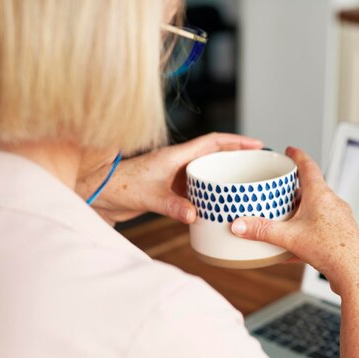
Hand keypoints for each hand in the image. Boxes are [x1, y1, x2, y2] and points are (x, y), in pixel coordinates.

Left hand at [76, 133, 262, 224]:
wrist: (98, 194)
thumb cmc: (119, 187)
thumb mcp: (149, 197)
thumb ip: (173, 206)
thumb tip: (195, 215)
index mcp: (176, 156)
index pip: (213, 142)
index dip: (236, 141)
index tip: (257, 144)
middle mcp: (178, 162)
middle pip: (215, 154)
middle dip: (238, 156)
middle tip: (259, 164)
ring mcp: (175, 175)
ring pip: (208, 170)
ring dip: (226, 174)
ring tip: (246, 182)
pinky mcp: (171, 188)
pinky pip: (198, 187)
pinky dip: (211, 191)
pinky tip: (221, 202)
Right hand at [230, 147, 358, 294]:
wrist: (355, 272)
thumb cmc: (329, 249)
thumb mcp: (289, 237)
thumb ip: (261, 230)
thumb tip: (238, 225)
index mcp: (320, 194)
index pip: (308, 166)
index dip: (297, 156)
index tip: (290, 150)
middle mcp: (333, 202)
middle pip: (312, 188)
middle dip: (295, 188)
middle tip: (280, 190)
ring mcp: (340, 218)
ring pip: (317, 208)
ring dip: (302, 210)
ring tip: (286, 218)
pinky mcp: (342, 234)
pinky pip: (322, 227)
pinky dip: (308, 230)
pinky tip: (295, 248)